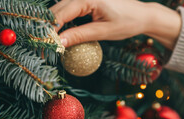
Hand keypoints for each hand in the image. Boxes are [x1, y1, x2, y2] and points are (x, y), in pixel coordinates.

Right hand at [50, 0, 181, 49]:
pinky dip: (62, 20)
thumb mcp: (103, 32)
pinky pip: (68, 8)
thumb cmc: (127, 22)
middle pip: (57, 9)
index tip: (42, 44)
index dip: (50, 29)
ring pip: (60, 8)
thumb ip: (80, 35)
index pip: (61, 14)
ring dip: (53, 24)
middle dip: (48, 27)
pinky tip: (59, 32)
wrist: (142, 15)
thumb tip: (59, 42)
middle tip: (42, 46)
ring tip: (48, 41)